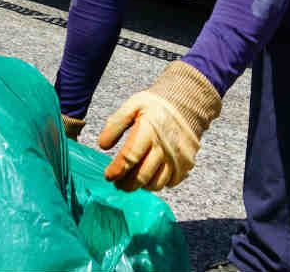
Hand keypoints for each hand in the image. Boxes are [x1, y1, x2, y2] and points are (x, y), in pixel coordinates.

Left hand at [98, 60, 220, 191]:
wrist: (187, 103)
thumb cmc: (156, 105)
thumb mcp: (133, 105)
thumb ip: (116, 124)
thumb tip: (102, 145)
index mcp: (149, 131)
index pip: (129, 158)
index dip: (116, 170)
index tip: (108, 176)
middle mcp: (164, 147)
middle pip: (141, 176)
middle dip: (126, 184)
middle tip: (117, 183)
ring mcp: (177, 158)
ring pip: (155, 184)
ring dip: (140, 186)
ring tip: (131, 180)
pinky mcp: (185, 165)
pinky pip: (169, 183)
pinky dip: (156, 183)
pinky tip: (148, 176)